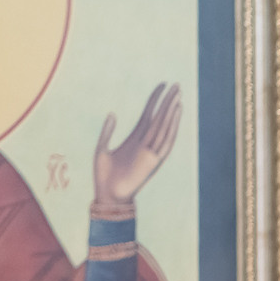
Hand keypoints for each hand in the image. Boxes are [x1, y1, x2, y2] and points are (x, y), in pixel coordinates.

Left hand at [94, 83, 182, 205]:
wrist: (108, 195)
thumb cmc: (103, 176)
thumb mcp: (102, 149)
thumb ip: (107, 131)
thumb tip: (112, 114)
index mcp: (135, 138)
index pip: (148, 114)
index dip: (155, 99)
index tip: (162, 85)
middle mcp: (145, 143)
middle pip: (159, 117)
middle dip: (167, 101)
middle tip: (176, 85)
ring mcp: (151, 151)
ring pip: (164, 126)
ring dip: (171, 111)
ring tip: (177, 96)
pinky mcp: (153, 160)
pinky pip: (165, 140)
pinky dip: (172, 127)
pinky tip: (175, 114)